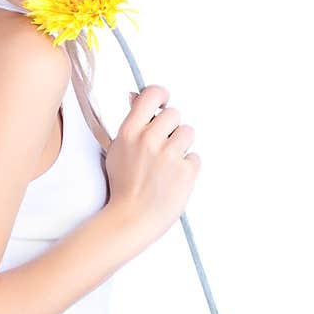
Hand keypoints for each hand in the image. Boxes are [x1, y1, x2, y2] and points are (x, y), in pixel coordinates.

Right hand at [104, 84, 200, 244]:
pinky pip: (195, 157)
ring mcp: (169, 156)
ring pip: (188, 133)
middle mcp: (149, 140)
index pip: (151, 94)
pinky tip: (173, 180)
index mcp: (129, 132)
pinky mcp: (186, 171)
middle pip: (174, 114)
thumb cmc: (124, 187)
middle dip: (171, 128)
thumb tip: (136, 96)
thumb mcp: (118, 150)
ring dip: (182, 147)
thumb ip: (131, 124)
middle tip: (163, 147)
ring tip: (168, 165)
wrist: (131, 219)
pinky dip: (187, 168)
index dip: (161, 95)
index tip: (163, 102)